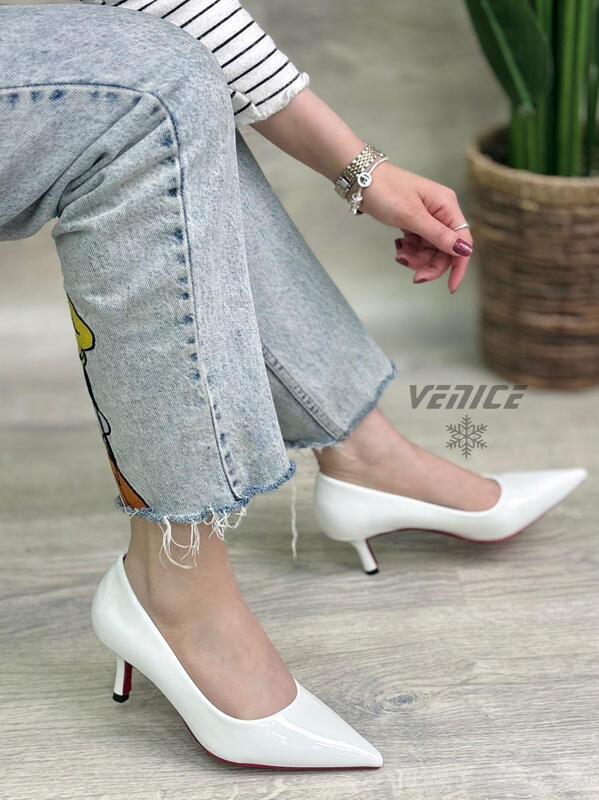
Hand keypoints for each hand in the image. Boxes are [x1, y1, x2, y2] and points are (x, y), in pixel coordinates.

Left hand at [358, 161, 472, 292]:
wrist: (361, 179)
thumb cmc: (386, 191)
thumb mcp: (412, 216)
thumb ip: (438, 235)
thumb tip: (464, 250)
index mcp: (447, 207)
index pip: (462, 242)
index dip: (458, 266)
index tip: (450, 287)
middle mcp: (441, 212)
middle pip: (445, 250)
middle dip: (430, 265)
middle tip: (414, 276)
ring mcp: (428, 217)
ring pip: (430, 250)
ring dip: (416, 258)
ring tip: (400, 254)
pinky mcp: (414, 222)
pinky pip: (418, 244)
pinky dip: (410, 250)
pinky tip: (399, 246)